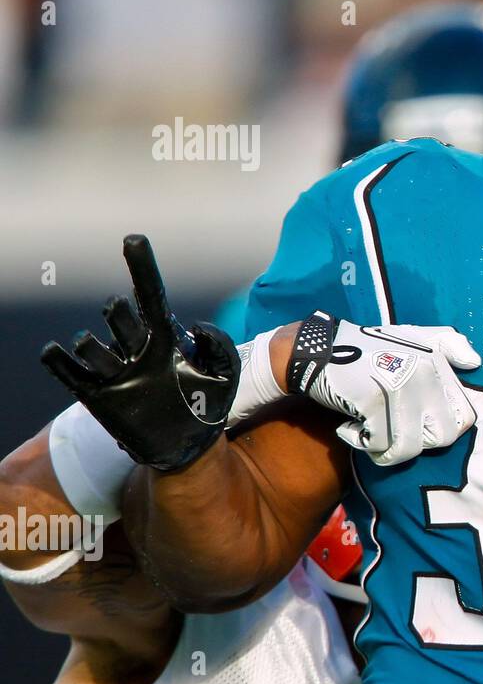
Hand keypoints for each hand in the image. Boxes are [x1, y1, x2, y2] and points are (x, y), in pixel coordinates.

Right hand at [40, 235, 239, 470]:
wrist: (188, 444)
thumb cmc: (209, 404)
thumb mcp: (226, 375)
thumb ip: (220, 347)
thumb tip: (196, 326)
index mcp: (165, 339)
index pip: (151, 296)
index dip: (143, 268)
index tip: (134, 239)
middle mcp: (136, 349)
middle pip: (119, 318)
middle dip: (120, 316)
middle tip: (129, 327)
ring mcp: (116, 371)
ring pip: (93, 345)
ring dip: (96, 348)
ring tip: (117, 366)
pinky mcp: (99, 395)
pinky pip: (71, 374)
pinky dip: (60, 362)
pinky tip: (54, 353)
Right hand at [285, 312, 480, 465]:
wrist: (318, 349)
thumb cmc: (368, 346)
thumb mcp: (414, 335)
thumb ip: (449, 344)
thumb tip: (476, 363)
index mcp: (437, 363)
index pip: (464, 417)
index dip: (440, 429)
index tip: (415, 425)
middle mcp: (424, 375)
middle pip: (442, 438)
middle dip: (415, 442)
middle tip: (390, 430)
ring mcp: (400, 390)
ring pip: (410, 449)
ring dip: (385, 450)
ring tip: (367, 432)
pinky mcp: (374, 403)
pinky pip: (379, 446)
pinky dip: (360, 443)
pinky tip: (348, 426)